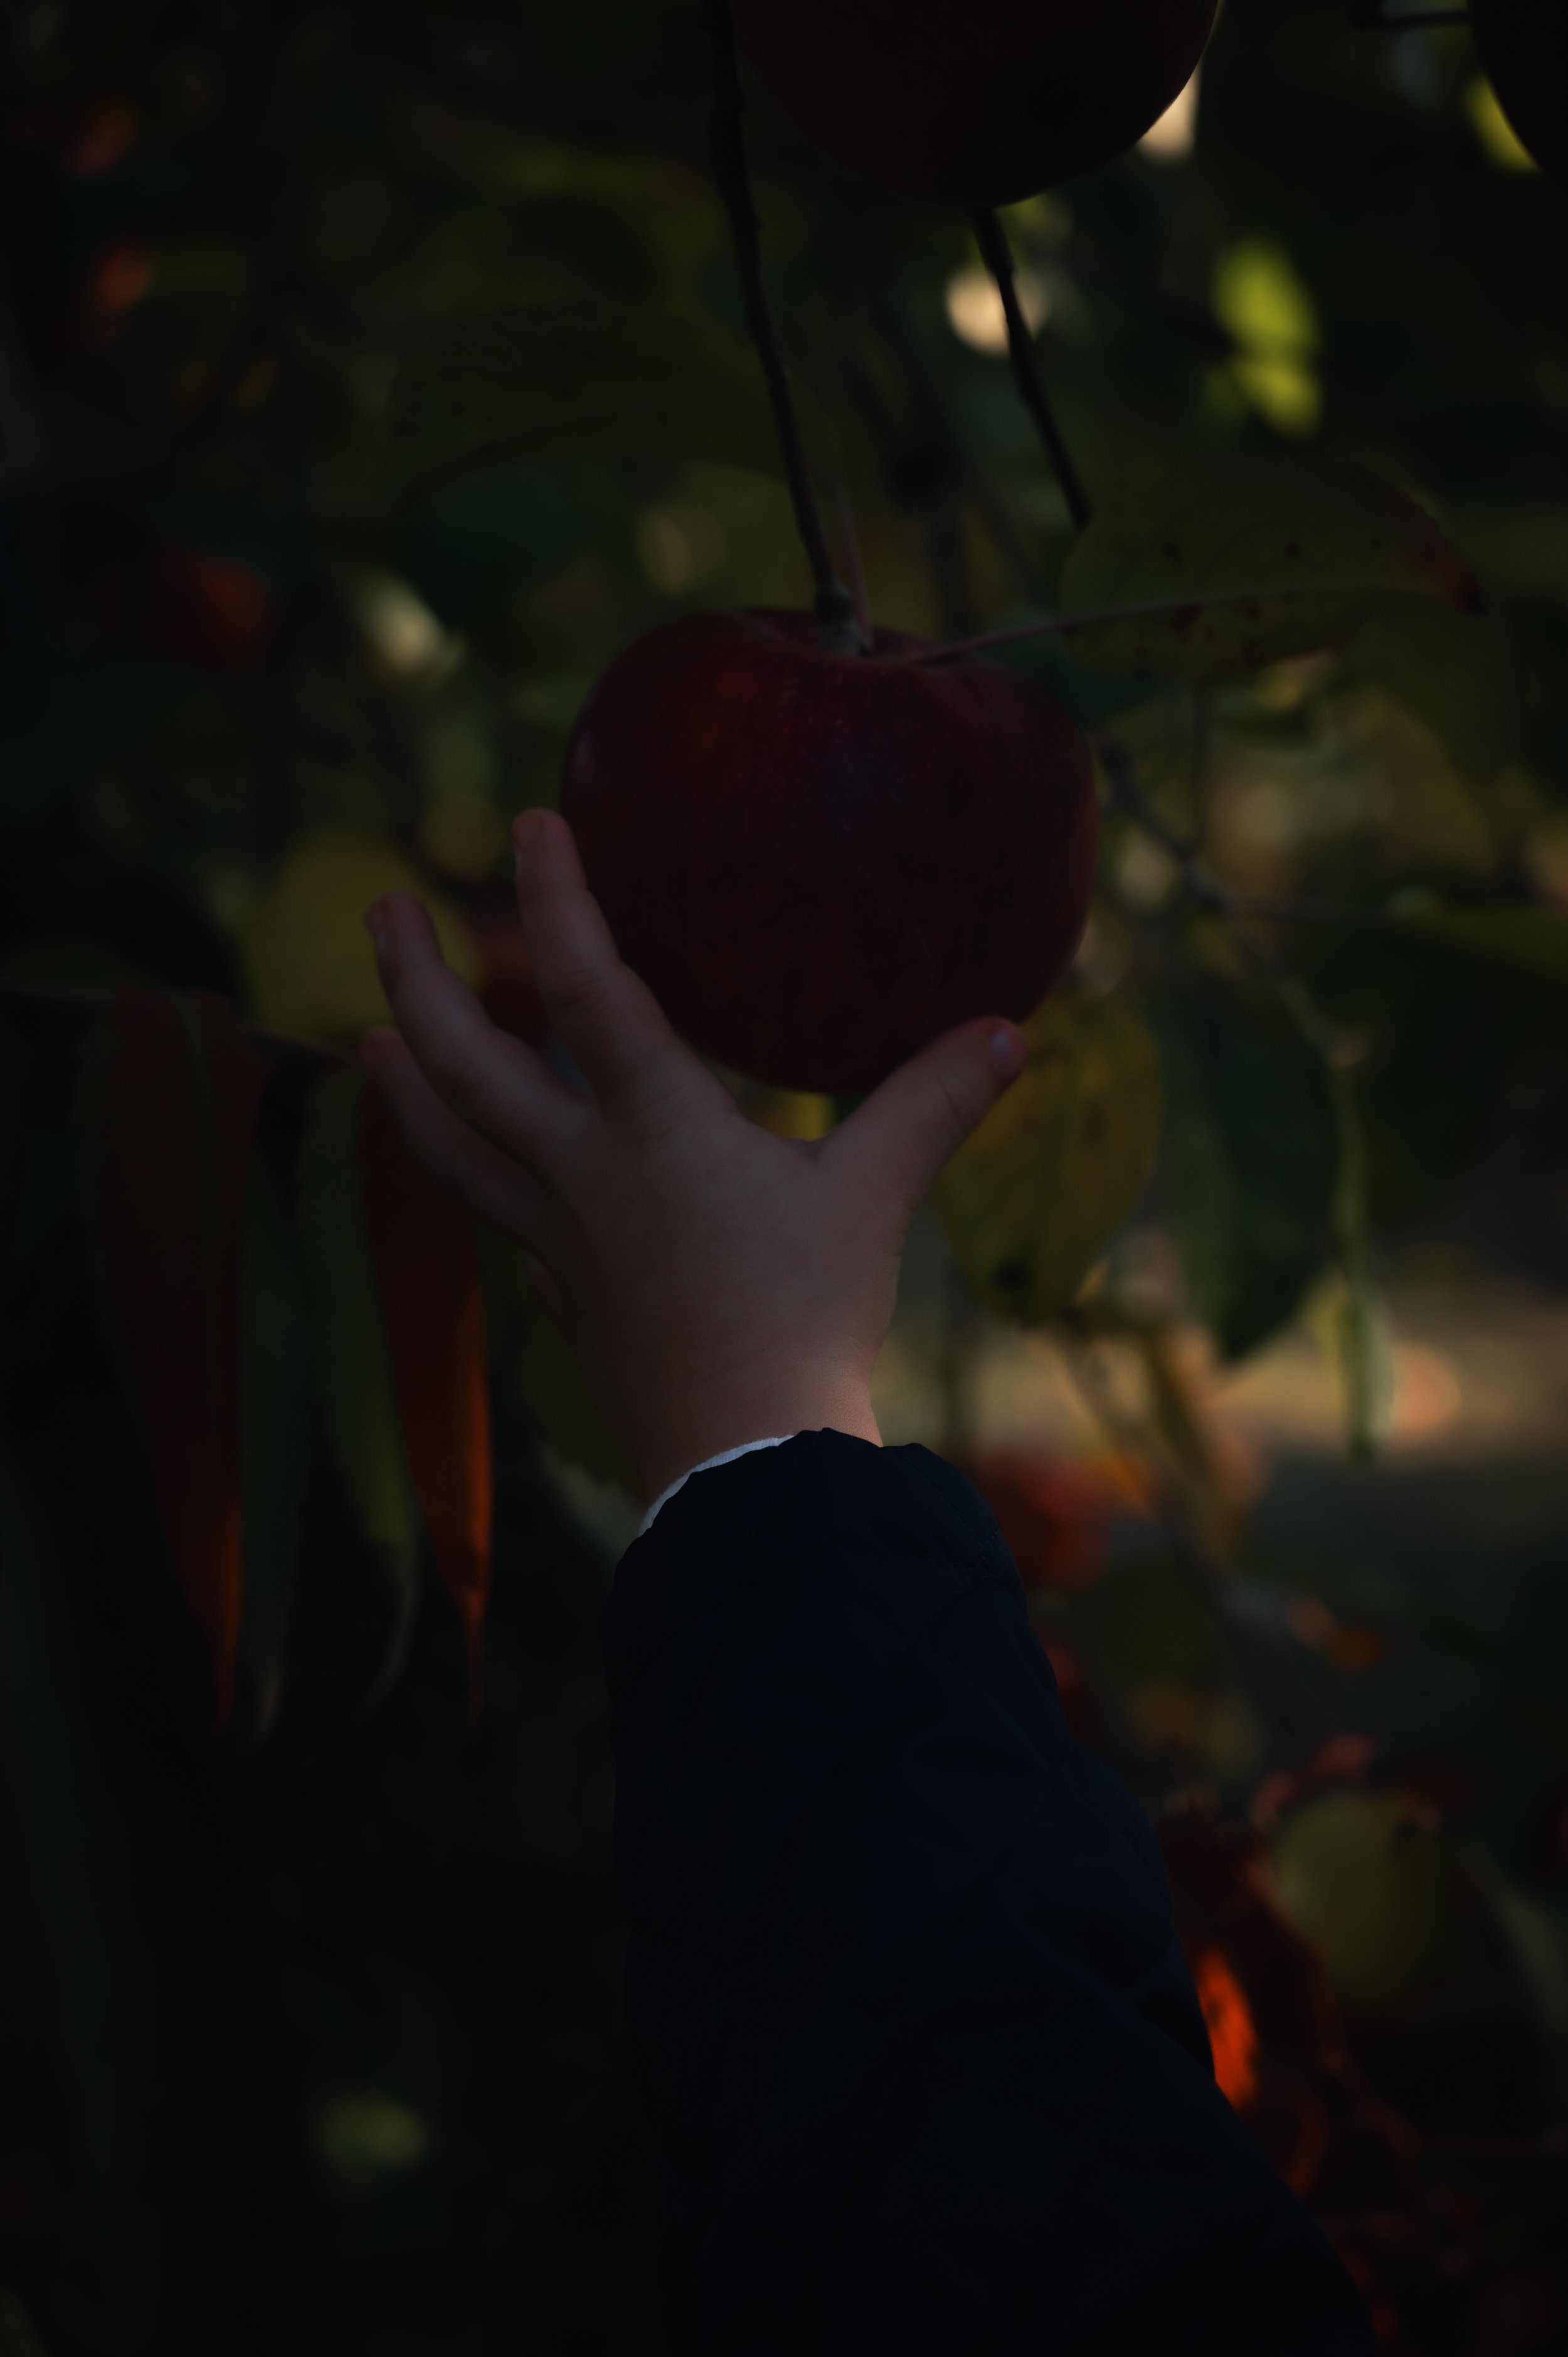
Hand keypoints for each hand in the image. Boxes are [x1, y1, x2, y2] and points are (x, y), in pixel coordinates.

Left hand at [361, 808, 1027, 1505]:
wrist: (746, 1460)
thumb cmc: (807, 1320)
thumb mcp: (876, 1200)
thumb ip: (932, 1106)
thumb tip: (1010, 1033)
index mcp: (654, 1129)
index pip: (589, 989)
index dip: (556, 902)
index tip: (527, 827)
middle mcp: (583, 1174)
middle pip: (467, 1065)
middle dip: (416, 980)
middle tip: (383, 910)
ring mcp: (560, 1242)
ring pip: (453, 1149)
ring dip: (405, 1086)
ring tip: (371, 1036)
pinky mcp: (566, 1301)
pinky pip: (502, 1223)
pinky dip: (478, 1183)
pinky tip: (485, 1177)